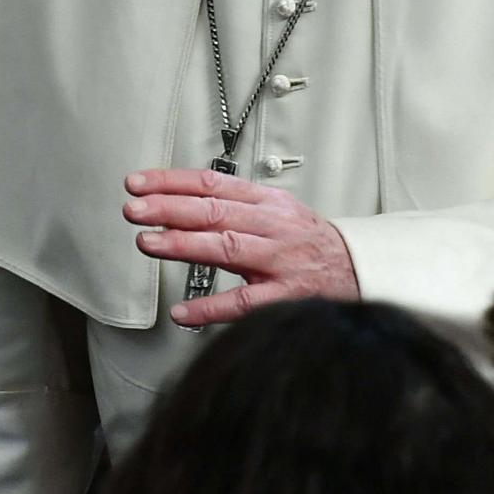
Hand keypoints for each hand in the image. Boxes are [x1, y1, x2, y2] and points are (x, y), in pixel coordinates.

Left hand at [125, 169, 357, 327]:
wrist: (360, 272)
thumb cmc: (308, 245)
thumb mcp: (276, 213)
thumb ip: (234, 205)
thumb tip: (178, 200)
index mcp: (267, 202)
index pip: (213, 184)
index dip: (172, 182)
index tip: (138, 183)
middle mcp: (272, 227)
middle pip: (214, 212)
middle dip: (169, 208)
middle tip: (134, 209)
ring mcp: (280, 262)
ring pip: (226, 247)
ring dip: (183, 244)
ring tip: (148, 243)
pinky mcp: (286, 297)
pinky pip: (243, 302)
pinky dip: (210, 308)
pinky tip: (182, 312)